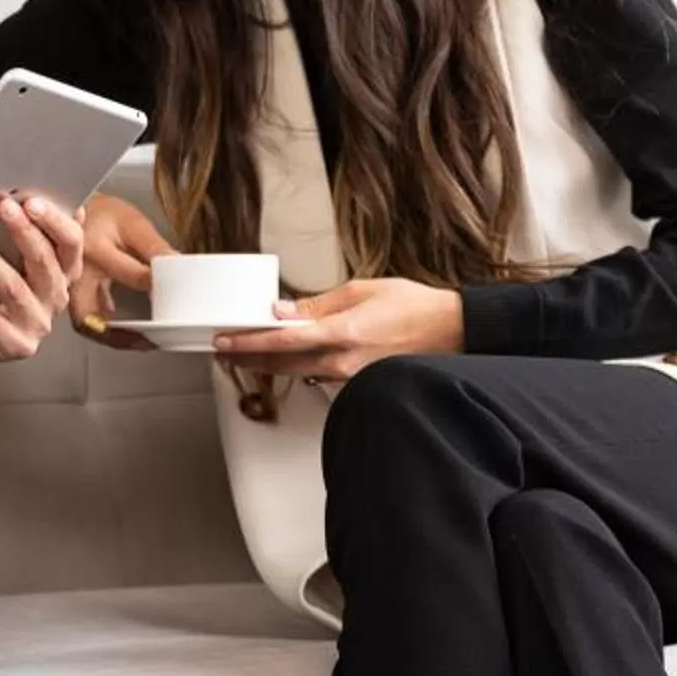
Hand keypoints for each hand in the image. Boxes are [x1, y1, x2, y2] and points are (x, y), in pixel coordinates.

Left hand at [0, 193, 88, 366]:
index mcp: (64, 272)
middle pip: (45, 262)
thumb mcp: (13, 260)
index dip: (55, 221)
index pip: (71, 242)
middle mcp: (56, 298)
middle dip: (23, 231)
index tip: (31, 200)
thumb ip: (26, 230)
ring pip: (14, 288)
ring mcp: (37, 324)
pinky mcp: (14, 345)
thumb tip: (26, 192)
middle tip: (1, 206)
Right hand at [70, 195, 172, 351]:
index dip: (158, 289)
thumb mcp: (132, 223)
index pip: (134, 276)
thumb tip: (179, 267)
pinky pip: (85, 318)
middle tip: (147, 340)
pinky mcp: (71, 292)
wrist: (72, 208)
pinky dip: (104, 329)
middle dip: (118, 335)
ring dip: (110, 336)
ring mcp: (70, 285)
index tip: (176, 299)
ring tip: (139, 342)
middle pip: (90, 316)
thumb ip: (155, 247)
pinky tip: (126, 332)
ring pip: (84, 322)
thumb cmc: (103, 215)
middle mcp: (78, 272)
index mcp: (96, 250)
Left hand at [212, 278, 463, 382]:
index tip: (224, 342)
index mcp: (341, 333)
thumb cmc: (414, 307)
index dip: (247, 344)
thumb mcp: (360, 291)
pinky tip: (290, 358)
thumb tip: (282, 311)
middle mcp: (342, 362)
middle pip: (281, 366)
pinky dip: (299, 367)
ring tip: (249, 353)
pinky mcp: (358, 384)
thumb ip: (317, 305)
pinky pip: (319, 377)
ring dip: (271, 364)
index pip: (281, 343)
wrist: (452, 332)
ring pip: (298, 374)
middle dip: (249, 358)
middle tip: (226, 351)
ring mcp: (350, 378)